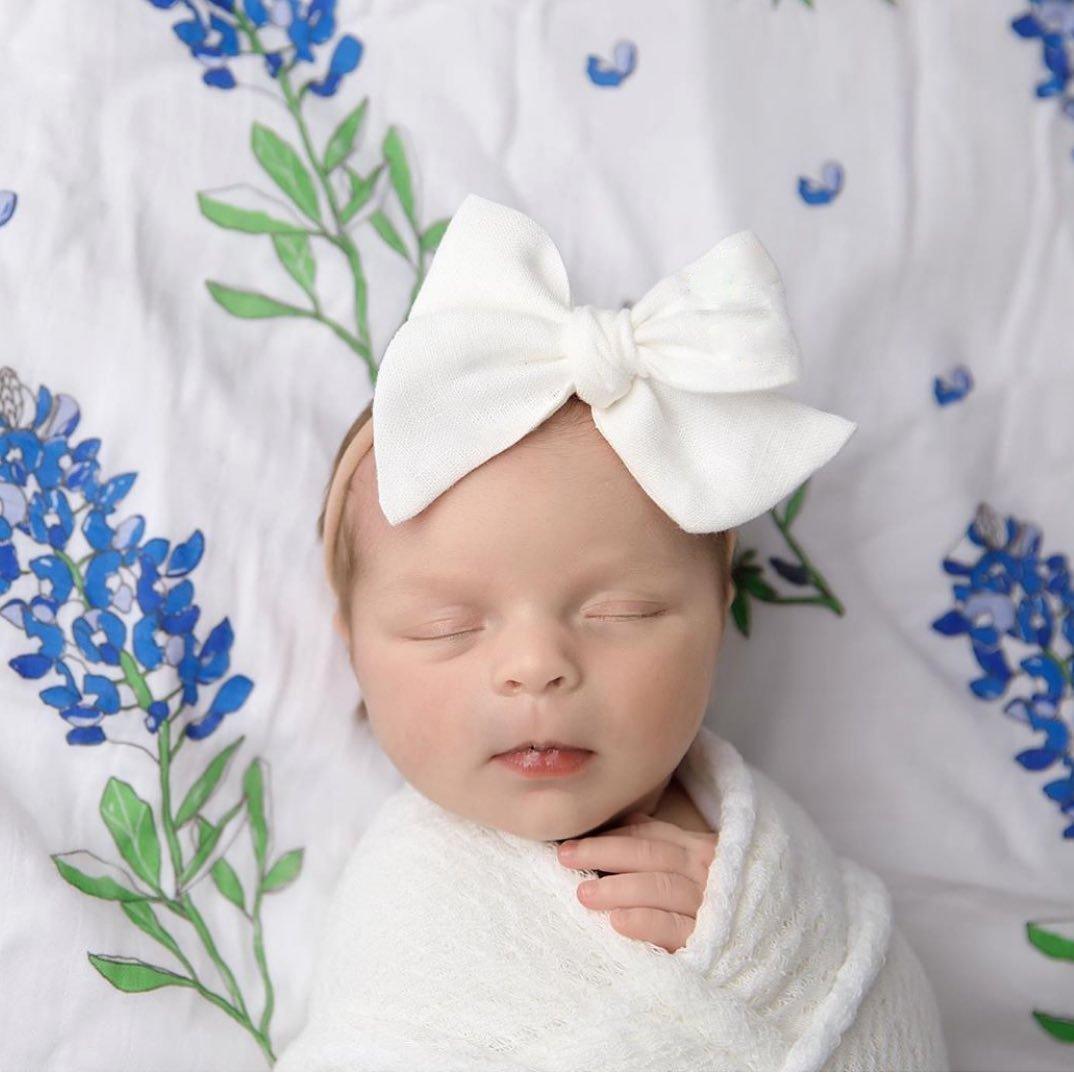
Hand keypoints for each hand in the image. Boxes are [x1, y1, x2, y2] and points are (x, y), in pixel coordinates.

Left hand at [556, 811, 717, 952]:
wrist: (762, 947)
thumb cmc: (717, 903)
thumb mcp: (697, 866)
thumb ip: (663, 845)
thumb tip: (615, 827)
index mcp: (699, 848)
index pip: (650, 835)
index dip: (611, 835)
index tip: (573, 839)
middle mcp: (705, 871)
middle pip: (649, 854)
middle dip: (603, 852)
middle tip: (566, 857)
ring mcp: (709, 905)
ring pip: (659, 887)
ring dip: (618, 888)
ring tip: (583, 893)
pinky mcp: (710, 942)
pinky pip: (674, 928)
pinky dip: (645, 922)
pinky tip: (617, 922)